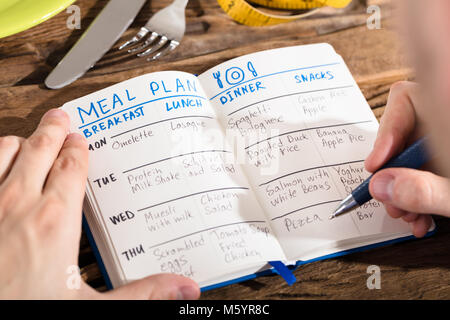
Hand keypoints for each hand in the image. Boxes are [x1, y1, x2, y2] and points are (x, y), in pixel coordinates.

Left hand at [0, 109, 199, 299]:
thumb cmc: (27, 309)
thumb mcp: (91, 307)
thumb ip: (141, 293)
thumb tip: (183, 287)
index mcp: (55, 220)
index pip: (71, 168)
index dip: (77, 149)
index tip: (80, 139)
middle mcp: (18, 204)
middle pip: (38, 149)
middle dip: (52, 130)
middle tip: (60, 117)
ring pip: (3, 151)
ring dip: (19, 142)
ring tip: (30, 138)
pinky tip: (0, 165)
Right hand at [365, 81, 449, 237]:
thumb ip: (423, 190)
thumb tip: (381, 187)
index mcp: (447, 116)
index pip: (407, 100)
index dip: (387, 132)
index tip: (377, 165)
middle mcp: (444, 124)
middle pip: (404, 137)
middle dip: (392, 174)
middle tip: (390, 199)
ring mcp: (445, 141)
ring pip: (414, 159)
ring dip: (404, 190)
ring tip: (407, 215)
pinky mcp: (445, 158)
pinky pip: (427, 170)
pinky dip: (420, 195)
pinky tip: (422, 218)